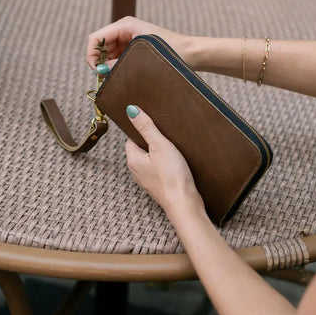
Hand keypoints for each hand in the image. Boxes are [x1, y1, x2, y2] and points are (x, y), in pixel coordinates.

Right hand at [86, 16, 191, 70]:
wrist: (192, 54)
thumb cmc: (171, 50)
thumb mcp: (142, 56)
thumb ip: (119, 62)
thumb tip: (101, 71)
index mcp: (124, 25)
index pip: (95, 38)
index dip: (91, 54)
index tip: (96, 71)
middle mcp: (124, 30)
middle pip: (99, 47)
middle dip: (99, 62)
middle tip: (105, 78)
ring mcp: (129, 40)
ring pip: (107, 55)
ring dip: (107, 66)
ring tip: (114, 79)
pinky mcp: (134, 50)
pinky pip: (117, 59)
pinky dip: (116, 67)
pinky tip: (121, 77)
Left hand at [125, 105, 204, 224]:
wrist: (184, 204)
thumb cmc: (172, 176)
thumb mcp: (160, 145)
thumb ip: (146, 127)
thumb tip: (131, 110)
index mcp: (133, 160)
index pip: (131, 138)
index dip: (141, 129)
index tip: (152, 123)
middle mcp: (137, 171)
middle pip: (140, 149)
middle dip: (151, 141)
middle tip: (165, 134)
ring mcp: (148, 180)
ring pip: (150, 160)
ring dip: (159, 153)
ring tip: (172, 147)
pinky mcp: (159, 186)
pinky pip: (158, 170)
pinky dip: (165, 164)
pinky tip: (176, 162)